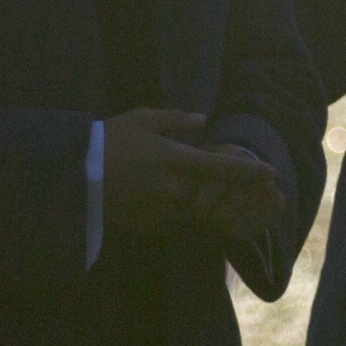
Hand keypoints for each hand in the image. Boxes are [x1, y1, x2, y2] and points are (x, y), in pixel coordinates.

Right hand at [105, 108, 288, 249]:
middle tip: (248, 189)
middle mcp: (172, 188)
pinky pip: (179, 224)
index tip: (271, 173)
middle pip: (217, 196)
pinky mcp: (149, 226)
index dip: (249, 171)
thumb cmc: (108, 141)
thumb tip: (204, 119)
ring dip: (212, 207)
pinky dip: (188, 217)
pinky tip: (188, 208)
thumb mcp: (142, 120)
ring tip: (217, 199)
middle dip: (234, 193)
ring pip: (200, 213)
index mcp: (173, 159)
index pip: (222, 167)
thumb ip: (177, 120)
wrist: (74, 175)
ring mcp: (161, 210)